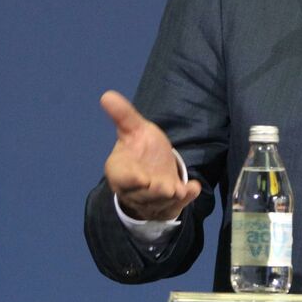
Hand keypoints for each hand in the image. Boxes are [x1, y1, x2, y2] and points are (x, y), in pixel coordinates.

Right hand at [101, 90, 200, 221]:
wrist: (152, 168)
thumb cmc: (140, 147)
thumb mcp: (134, 129)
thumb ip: (123, 116)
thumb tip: (107, 94)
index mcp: (120, 172)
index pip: (122, 179)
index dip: (132, 180)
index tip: (142, 178)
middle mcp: (134, 191)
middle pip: (143, 196)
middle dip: (155, 192)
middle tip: (166, 187)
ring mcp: (152, 201)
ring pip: (160, 204)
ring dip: (170, 197)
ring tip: (179, 189)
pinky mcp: (169, 206)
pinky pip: (177, 206)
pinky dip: (186, 198)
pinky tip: (194, 188)